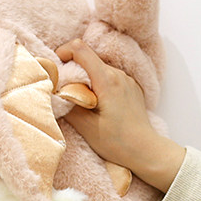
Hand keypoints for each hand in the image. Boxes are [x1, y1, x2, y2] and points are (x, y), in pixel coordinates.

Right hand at [56, 39, 184, 192]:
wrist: (145, 150)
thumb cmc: (117, 142)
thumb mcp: (86, 127)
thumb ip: (68, 105)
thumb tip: (56, 92)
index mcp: (107, 80)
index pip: (81, 49)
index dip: (63, 51)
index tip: (55, 65)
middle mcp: (118, 75)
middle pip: (89, 59)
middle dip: (72, 69)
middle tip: (63, 90)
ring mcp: (126, 80)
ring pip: (98, 68)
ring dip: (85, 79)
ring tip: (80, 101)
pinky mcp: (130, 87)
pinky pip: (109, 77)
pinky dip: (97, 85)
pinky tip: (96, 105)